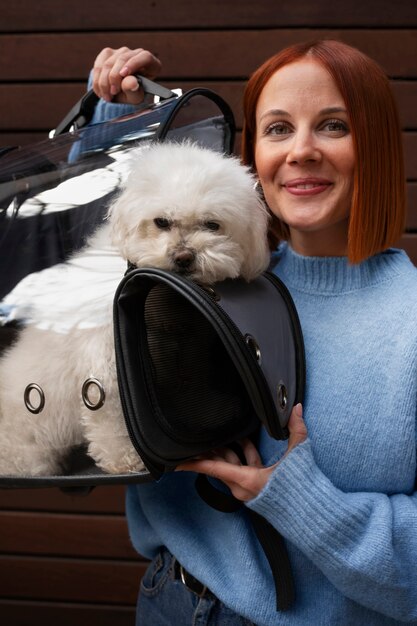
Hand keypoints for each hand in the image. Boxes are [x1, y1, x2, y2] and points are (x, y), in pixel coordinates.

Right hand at [92, 46, 161, 103]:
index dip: (134, 64)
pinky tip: (100, 91)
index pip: (145, 57)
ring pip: (108, 63)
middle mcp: (136, 54)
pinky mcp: (107, 54)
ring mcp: (121, 52)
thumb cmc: (132, 94)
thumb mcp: (135, 97)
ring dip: (104, 83)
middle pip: (123, 59)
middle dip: (114, 78)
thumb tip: (132, 82)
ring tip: (107, 96)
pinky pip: (98, 66)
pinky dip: (97, 81)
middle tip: (113, 93)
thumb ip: (134, 90)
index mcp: (150, 63)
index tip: (123, 74)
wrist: (120, 93)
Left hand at [177, 403, 306, 501]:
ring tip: (220, 430)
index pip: (214, 468)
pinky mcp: (255, 487)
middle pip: (219, 464)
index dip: (194, 463)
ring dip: (228, 448)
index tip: (176, 461)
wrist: (311, 515)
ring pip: (230, 465)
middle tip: (195, 435)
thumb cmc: (302, 490)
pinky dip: (242, 454)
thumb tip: (296, 407)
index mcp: (247, 480)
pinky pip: (242, 468)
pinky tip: (243, 439)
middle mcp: (243, 487)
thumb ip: (296, 430)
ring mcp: (248, 489)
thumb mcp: (297, 458)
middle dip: (209, 449)